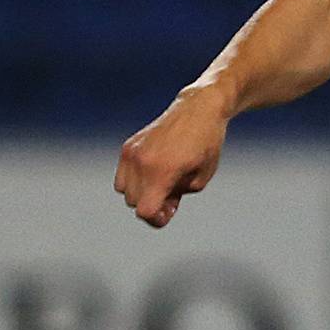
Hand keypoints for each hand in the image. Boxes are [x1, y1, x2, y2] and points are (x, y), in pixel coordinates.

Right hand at [114, 86, 229, 227]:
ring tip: (163, 182)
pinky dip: (134, 179)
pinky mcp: (128, 145)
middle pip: (134, 203)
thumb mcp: (199, 179)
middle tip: (174, 193)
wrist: (199, 109)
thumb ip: (176, 198)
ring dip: (141, 193)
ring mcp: (132, 152)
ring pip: (124, 191)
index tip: (170, 210)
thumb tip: (157, 206)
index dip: (156, 219)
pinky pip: (122, 176)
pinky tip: (154, 172)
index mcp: (162, 171)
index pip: (144, 211)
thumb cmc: (206, 145)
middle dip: (152, 204)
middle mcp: (142, 161)